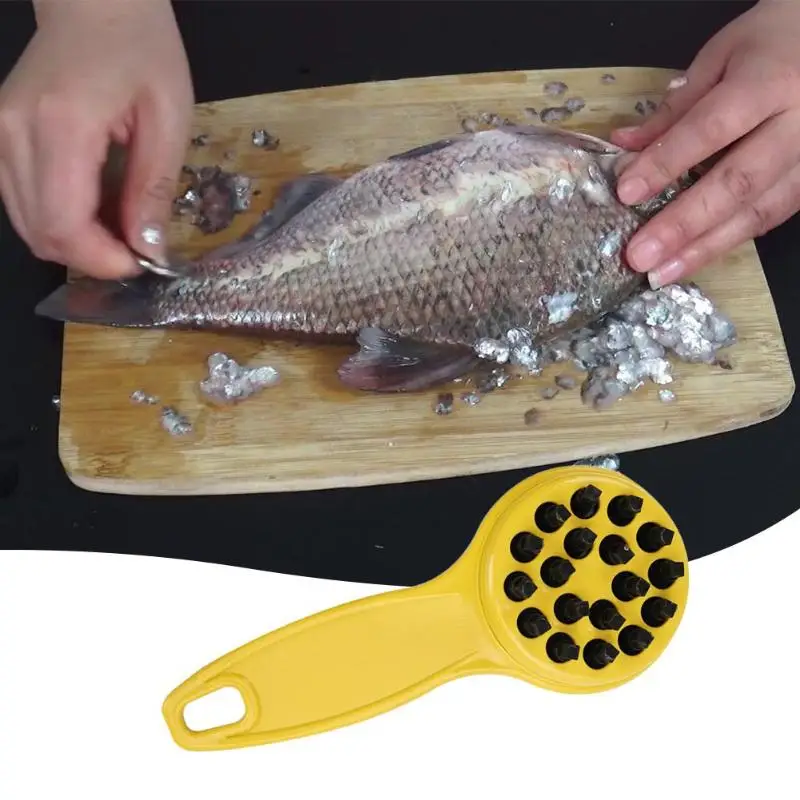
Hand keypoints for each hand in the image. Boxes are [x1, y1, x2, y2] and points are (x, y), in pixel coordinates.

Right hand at [0, 0, 193, 278]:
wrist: (96, 5)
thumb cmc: (141, 50)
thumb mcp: (169, 120)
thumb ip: (154, 189)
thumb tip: (149, 250)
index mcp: (61, 124)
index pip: (63, 225)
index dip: (102, 260)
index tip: (141, 263)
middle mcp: (13, 131)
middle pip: (40, 233)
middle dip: (92, 256)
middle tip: (135, 248)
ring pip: (26, 225)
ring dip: (76, 241)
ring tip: (119, 224)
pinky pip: (20, 202)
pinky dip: (58, 219)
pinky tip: (93, 206)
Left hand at [611, 0, 799, 287]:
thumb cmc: (778, 39)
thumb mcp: (723, 55)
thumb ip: (676, 107)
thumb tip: (624, 147)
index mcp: (770, 82)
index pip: (709, 130)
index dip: (666, 163)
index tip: (626, 192)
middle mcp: (799, 124)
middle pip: (737, 183)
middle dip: (683, 225)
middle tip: (639, 256)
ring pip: (758, 211)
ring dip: (705, 248)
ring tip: (660, 274)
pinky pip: (772, 216)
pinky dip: (730, 240)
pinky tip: (694, 258)